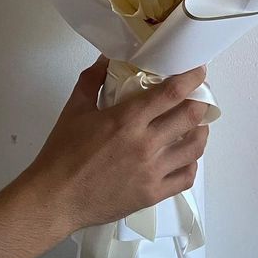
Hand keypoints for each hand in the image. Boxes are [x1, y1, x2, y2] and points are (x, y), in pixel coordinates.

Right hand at [25, 57, 208, 236]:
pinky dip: (192, 162)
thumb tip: (106, 59)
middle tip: (197, 96)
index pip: (171, 93)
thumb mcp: (74, 110)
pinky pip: (187, 177)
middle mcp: (146, 144)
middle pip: (190, 116)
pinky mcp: (153, 194)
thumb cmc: (62, 153)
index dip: (191, 78)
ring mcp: (153, 171)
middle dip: (200, 101)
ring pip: (195, 147)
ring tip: (196, 124)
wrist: (56, 198)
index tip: (198, 70)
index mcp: (127, 119)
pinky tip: (185, 155)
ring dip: (201, 131)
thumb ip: (91, 80)